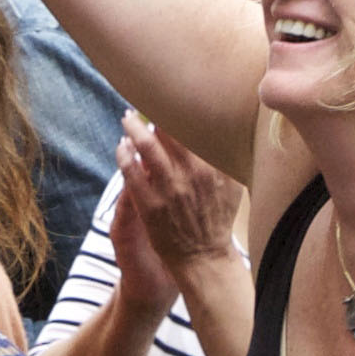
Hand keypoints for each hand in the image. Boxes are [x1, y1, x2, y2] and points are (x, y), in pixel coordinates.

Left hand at [110, 114, 243, 317]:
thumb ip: (226, 158)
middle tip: (144, 100)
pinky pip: (130, 172)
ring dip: (134, 128)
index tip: (170, 95)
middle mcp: (191, 175)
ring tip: (127, 118)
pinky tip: (121, 146)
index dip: (178, 109)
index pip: (192, 127)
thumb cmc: (218, 220)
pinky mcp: (148, 205)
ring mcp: (168, 190)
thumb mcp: (232, 186)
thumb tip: (226, 126)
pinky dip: (124, 155)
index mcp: (212, 168)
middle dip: (152, 112)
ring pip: (146, 147)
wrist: (204, 260)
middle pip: (167, 131)